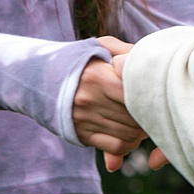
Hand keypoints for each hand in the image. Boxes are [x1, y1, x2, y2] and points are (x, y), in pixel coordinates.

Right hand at [73, 42, 143, 170]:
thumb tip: (149, 61)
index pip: (134, 92)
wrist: (39, 78)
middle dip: (149, 115)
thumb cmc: (78, 60)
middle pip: (135, 116)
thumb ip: (126, 51)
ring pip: (129, 133)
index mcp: (97, 76)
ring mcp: (84, 120)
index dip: (149, 94)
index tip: (155, 91)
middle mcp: (90, 100)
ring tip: (143, 121)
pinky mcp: (81, 135)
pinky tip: (131, 135)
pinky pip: (116, 146)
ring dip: (142, 131)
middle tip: (154, 109)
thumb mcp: (98, 47)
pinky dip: (129, 144)